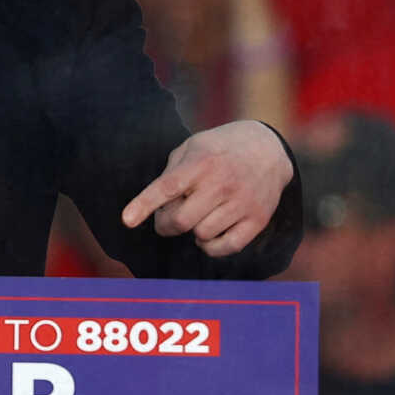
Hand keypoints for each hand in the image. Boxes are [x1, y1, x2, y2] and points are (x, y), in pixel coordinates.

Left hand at [119, 119, 293, 256]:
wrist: (268, 149)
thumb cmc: (219, 149)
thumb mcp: (192, 147)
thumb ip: (172, 173)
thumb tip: (157, 207)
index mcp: (201, 162)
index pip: (167, 187)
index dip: (144, 204)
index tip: (127, 220)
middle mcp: (222, 183)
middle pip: (181, 221)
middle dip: (165, 224)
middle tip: (167, 218)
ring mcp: (243, 202)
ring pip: (202, 235)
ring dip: (191, 232)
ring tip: (196, 217)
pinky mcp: (258, 219)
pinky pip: (227, 247)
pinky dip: (211, 247)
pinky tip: (209, 234)